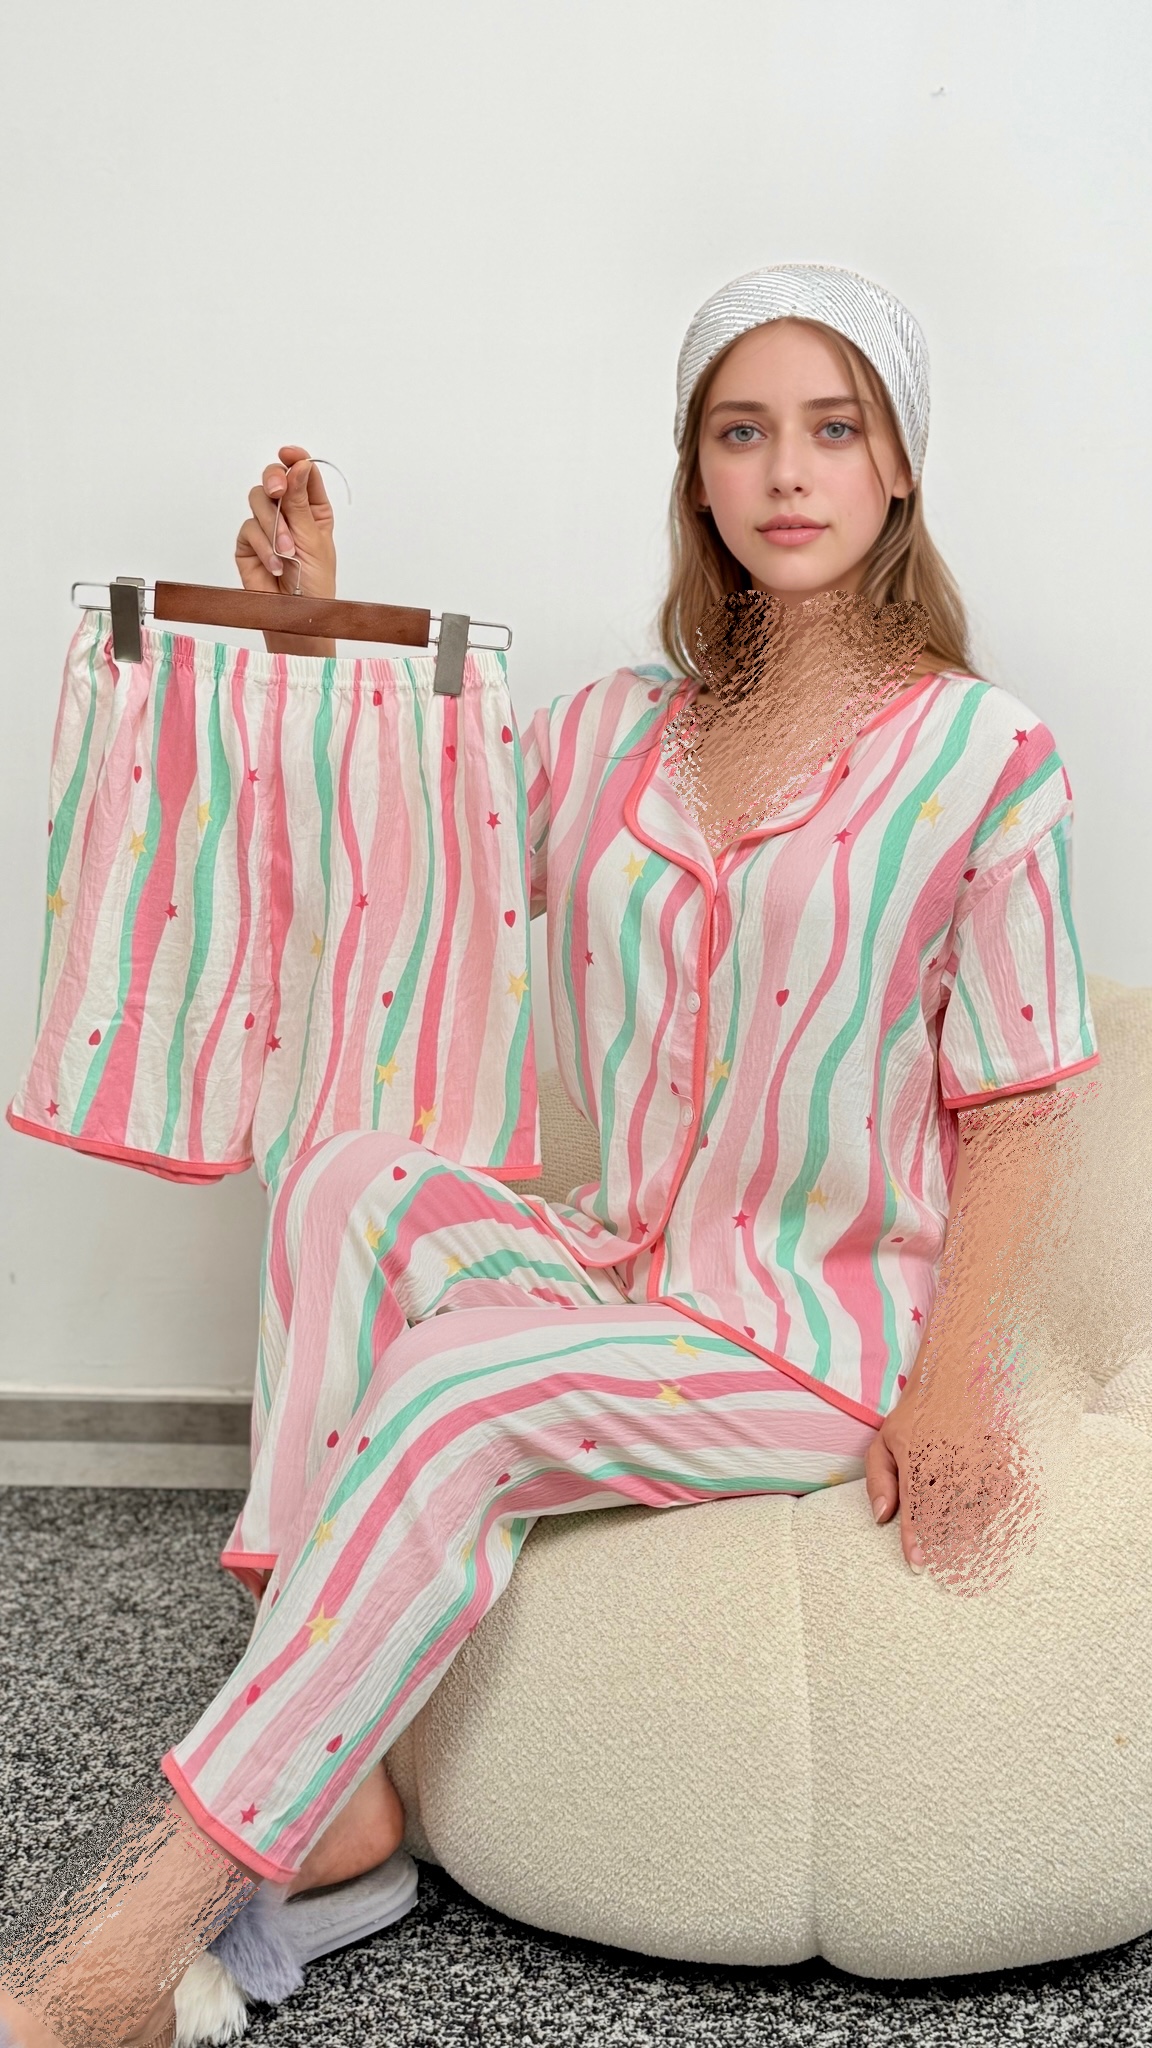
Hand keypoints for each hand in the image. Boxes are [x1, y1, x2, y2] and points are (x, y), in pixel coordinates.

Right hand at [235, 443, 337, 654]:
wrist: (296, 615)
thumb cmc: (315, 583)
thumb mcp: (313, 538)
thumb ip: (300, 501)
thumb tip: (298, 465)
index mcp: (313, 508)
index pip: (302, 473)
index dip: (295, 459)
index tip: (289, 454)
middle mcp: (289, 513)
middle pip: (274, 479)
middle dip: (275, 481)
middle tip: (278, 490)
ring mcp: (266, 526)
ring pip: (258, 500)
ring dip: (273, 525)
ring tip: (287, 552)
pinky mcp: (249, 542)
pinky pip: (249, 528)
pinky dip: (263, 546)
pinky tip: (276, 564)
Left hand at [867, 1359, 1037, 1586]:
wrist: (956, 1379)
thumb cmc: (915, 1415)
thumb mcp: (884, 1441)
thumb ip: (877, 1480)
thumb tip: (880, 1518)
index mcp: (917, 1457)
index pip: (916, 1508)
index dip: (917, 1541)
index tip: (918, 1563)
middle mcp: (950, 1460)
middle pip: (950, 1516)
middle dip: (946, 1541)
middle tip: (942, 1557)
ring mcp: (978, 1460)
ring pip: (978, 1510)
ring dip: (970, 1530)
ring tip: (963, 1542)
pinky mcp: (1001, 1459)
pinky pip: (1000, 1497)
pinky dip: (992, 1511)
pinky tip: (983, 1516)